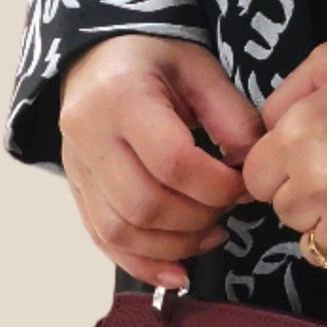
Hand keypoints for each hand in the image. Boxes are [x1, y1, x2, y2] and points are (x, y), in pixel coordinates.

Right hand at [58, 35, 264, 289]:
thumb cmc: (156, 57)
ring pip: (120, 230)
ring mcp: (75, 166)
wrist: (98, 55)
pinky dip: (142, 263)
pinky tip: (178, 271)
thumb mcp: (200, 69)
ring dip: (174, 245)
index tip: (244, 186)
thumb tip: (252, 170)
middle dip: (197, 218)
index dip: (215, 185)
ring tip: (210, 234)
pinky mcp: (75, 189)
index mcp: (121, 95)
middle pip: (144, 203)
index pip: (172, 161)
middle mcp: (88, 134)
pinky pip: (103, 240)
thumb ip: (231, 116)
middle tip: (227, 210)